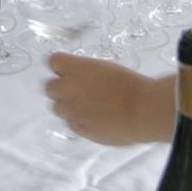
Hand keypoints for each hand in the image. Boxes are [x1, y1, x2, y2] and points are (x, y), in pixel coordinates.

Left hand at [44, 53, 176, 146]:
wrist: (141, 110)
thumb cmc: (130, 85)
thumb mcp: (106, 69)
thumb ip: (85, 73)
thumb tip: (80, 79)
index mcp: (75, 68)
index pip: (53, 62)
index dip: (61, 67)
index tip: (69, 71)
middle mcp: (68, 88)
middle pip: (49, 87)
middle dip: (60, 89)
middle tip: (77, 92)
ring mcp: (71, 110)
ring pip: (57, 108)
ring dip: (68, 106)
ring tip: (87, 107)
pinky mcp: (79, 129)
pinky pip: (71, 123)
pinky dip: (79, 121)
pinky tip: (95, 119)